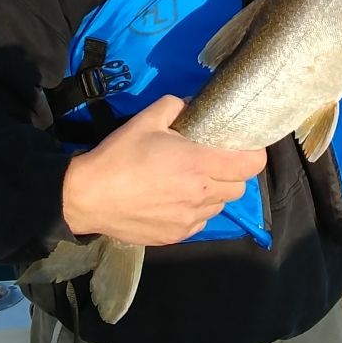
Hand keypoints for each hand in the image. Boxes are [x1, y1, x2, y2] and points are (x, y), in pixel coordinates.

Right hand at [62, 95, 266, 245]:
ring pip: (220, 207)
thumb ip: (176, 106)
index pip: (250, 164)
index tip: (243, 148)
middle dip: (232, 173)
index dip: (253, 154)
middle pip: (240, 188)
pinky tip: (175, 200)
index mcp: (198, 164)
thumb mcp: (146, 120)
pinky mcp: (176, 236)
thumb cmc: (118, 156)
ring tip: (191, 182)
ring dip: (214, 193)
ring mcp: (189, 220)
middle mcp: (200, 195)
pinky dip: (196, 211)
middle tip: (213, 162)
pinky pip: (200, 222)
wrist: (88, 197)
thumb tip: (191, 105)